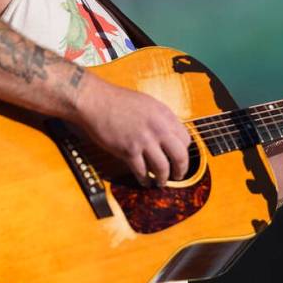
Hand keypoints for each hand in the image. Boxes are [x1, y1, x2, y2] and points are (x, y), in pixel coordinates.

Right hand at [74, 77, 190, 186]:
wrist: (96, 100)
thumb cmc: (118, 100)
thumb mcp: (148, 104)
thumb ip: (161, 119)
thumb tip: (169, 135)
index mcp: (164, 115)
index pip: (185, 139)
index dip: (184, 151)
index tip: (179, 157)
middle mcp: (158, 128)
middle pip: (180, 156)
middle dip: (181, 170)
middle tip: (178, 176)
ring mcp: (144, 140)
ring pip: (163, 168)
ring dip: (163, 179)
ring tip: (160, 182)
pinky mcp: (128, 150)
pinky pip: (142, 172)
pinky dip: (145, 180)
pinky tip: (144, 181)